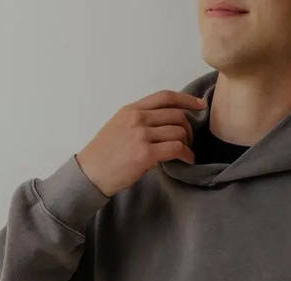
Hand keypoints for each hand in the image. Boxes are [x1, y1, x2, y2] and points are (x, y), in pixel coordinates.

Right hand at [75, 88, 206, 196]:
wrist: (91, 172)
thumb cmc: (104, 154)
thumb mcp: (118, 126)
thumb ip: (139, 121)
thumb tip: (163, 124)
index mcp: (131, 109)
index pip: (165, 97)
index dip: (186, 99)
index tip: (199, 105)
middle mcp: (137, 118)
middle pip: (176, 114)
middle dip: (188, 127)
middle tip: (189, 140)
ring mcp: (141, 135)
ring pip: (179, 131)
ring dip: (188, 143)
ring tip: (186, 152)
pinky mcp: (145, 154)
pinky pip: (176, 148)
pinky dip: (187, 154)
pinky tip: (187, 160)